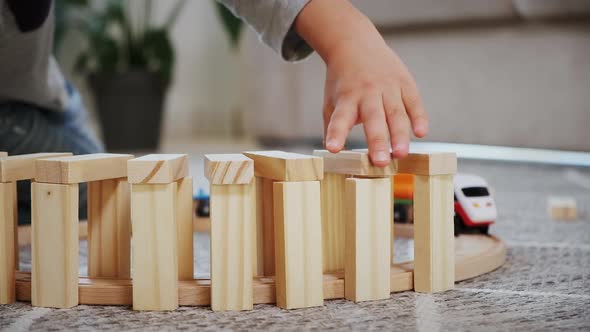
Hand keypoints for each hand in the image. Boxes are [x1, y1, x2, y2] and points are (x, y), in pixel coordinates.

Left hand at [322, 36, 427, 165]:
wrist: (355, 44)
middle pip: (373, 119)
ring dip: (400, 134)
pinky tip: (421, 133)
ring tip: (401, 154)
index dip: (337, 134)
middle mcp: (366, 92)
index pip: (340, 119)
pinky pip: (413, 102)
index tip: (333, 149)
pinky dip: (419, 117)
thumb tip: (332, 157)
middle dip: (377, 140)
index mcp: (346, 99)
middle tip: (380, 162)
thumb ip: (332, 128)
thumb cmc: (342, 82)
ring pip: (395, 113)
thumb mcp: (330, 102)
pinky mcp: (404, 82)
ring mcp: (387, 87)